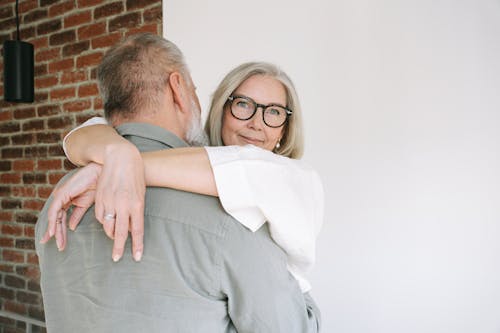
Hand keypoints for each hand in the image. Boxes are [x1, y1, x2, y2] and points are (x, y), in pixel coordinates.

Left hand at [40, 163, 101, 250]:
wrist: (103, 174)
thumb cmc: (99, 186)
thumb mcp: (87, 204)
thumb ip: (78, 214)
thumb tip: (71, 227)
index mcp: (69, 200)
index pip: (61, 218)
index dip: (60, 230)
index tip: (60, 243)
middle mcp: (62, 197)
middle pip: (57, 219)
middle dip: (57, 234)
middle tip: (59, 247)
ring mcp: (61, 195)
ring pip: (54, 216)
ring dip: (54, 230)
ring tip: (56, 242)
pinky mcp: (62, 194)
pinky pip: (55, 210)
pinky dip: (53, 222)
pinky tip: (54, 232)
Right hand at [94, 142, 145, 261]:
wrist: (122, 157)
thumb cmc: (136, 176)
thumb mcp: (140, 195)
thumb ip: (136, 212)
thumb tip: (130, 229)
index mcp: (136, 204)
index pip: (137, 230)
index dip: (136, 245)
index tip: (136, 257)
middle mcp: (123, 205)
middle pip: (120, 233)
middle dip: (118, 248)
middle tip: (116, 258)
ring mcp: (110, 201)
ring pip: (107, 225)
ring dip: (110, 233)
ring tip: (113, 237)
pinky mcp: (100, 198)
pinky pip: (99, 215)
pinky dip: (103, 220)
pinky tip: (107, 219)